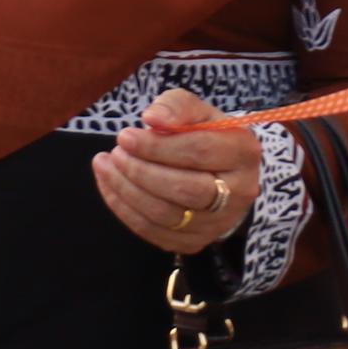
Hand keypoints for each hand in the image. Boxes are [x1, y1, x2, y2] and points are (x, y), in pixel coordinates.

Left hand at [95, 86, 260, 252]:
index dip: (158, 146)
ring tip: (105, 166)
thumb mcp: (195, 111)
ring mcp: (218, 223)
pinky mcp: (195, 242)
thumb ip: (175, 106)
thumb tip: (152, 119)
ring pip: (167, 215)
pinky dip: (125, 210)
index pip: (199, 152)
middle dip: (141, 171)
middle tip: (115, 153)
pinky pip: (154, 232)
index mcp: (243, 153)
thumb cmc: (203, 134)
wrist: (218, 172)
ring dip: (127, 191)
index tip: (125, 136)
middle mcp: (238, 192)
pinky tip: (110, 186)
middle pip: (185, 188)